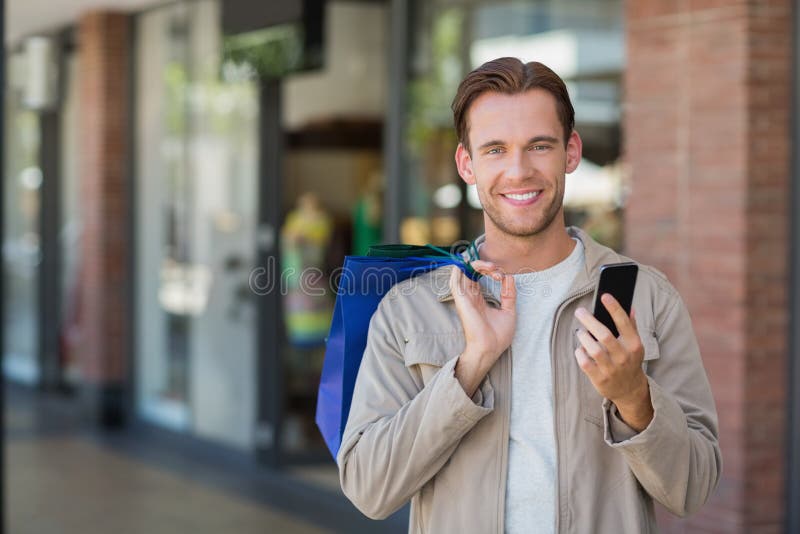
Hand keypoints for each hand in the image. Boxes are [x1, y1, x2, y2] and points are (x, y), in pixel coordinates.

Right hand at [450, 262, 515, 395]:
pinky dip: (460, 270)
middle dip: (485, 265)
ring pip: (463, 272)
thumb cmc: (498, 336)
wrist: (491, 349)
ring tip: (491, 267)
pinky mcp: (461, 301)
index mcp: (478, 299)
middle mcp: (469, 297)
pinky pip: (455, 281)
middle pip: (471, 272)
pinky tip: (473, 265)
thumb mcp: (509, 311)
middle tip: (497, 269)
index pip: (478, 276)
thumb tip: (509, 277)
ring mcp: (464, 298)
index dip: (490, 270)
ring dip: (477, 265)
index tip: (503, 276)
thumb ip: (508, 294)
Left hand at [573, 293, 652, 430]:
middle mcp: (624, 357)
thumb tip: (630, 307)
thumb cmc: (630, 361)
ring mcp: (611, 369)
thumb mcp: (635, 345)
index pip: (625, 323)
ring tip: (581, 332)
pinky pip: (585, 363)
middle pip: (605, 335)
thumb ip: (631, 326)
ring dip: (583, 337)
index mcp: (634, 345)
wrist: (630, 390)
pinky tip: (580, 349)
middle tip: (580, 312)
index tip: (605, 296)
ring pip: (593, 349)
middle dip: (590, 321)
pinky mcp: (600, 379)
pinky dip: (580, 353)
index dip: (615, 308)